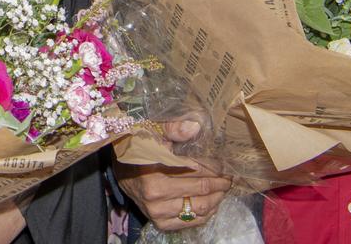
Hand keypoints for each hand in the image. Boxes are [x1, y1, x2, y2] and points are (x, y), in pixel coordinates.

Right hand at [115, 120, 231, 231]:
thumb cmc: (137, 147)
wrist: (121, 171)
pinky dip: (207, 212)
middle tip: (230, 175)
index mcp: (153, 174)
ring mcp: (158, 212)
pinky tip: (212, 201)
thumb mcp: (151, 132)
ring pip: (200, 208)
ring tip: (223, 187)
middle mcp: (155, 197)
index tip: (225, 162)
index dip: (214, 166)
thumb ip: (172, 128)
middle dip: (220, 182)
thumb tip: (195, 127)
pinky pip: (192, 221)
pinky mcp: (161, 223)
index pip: (195, 170)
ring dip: (217, 198)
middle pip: (201, 190)